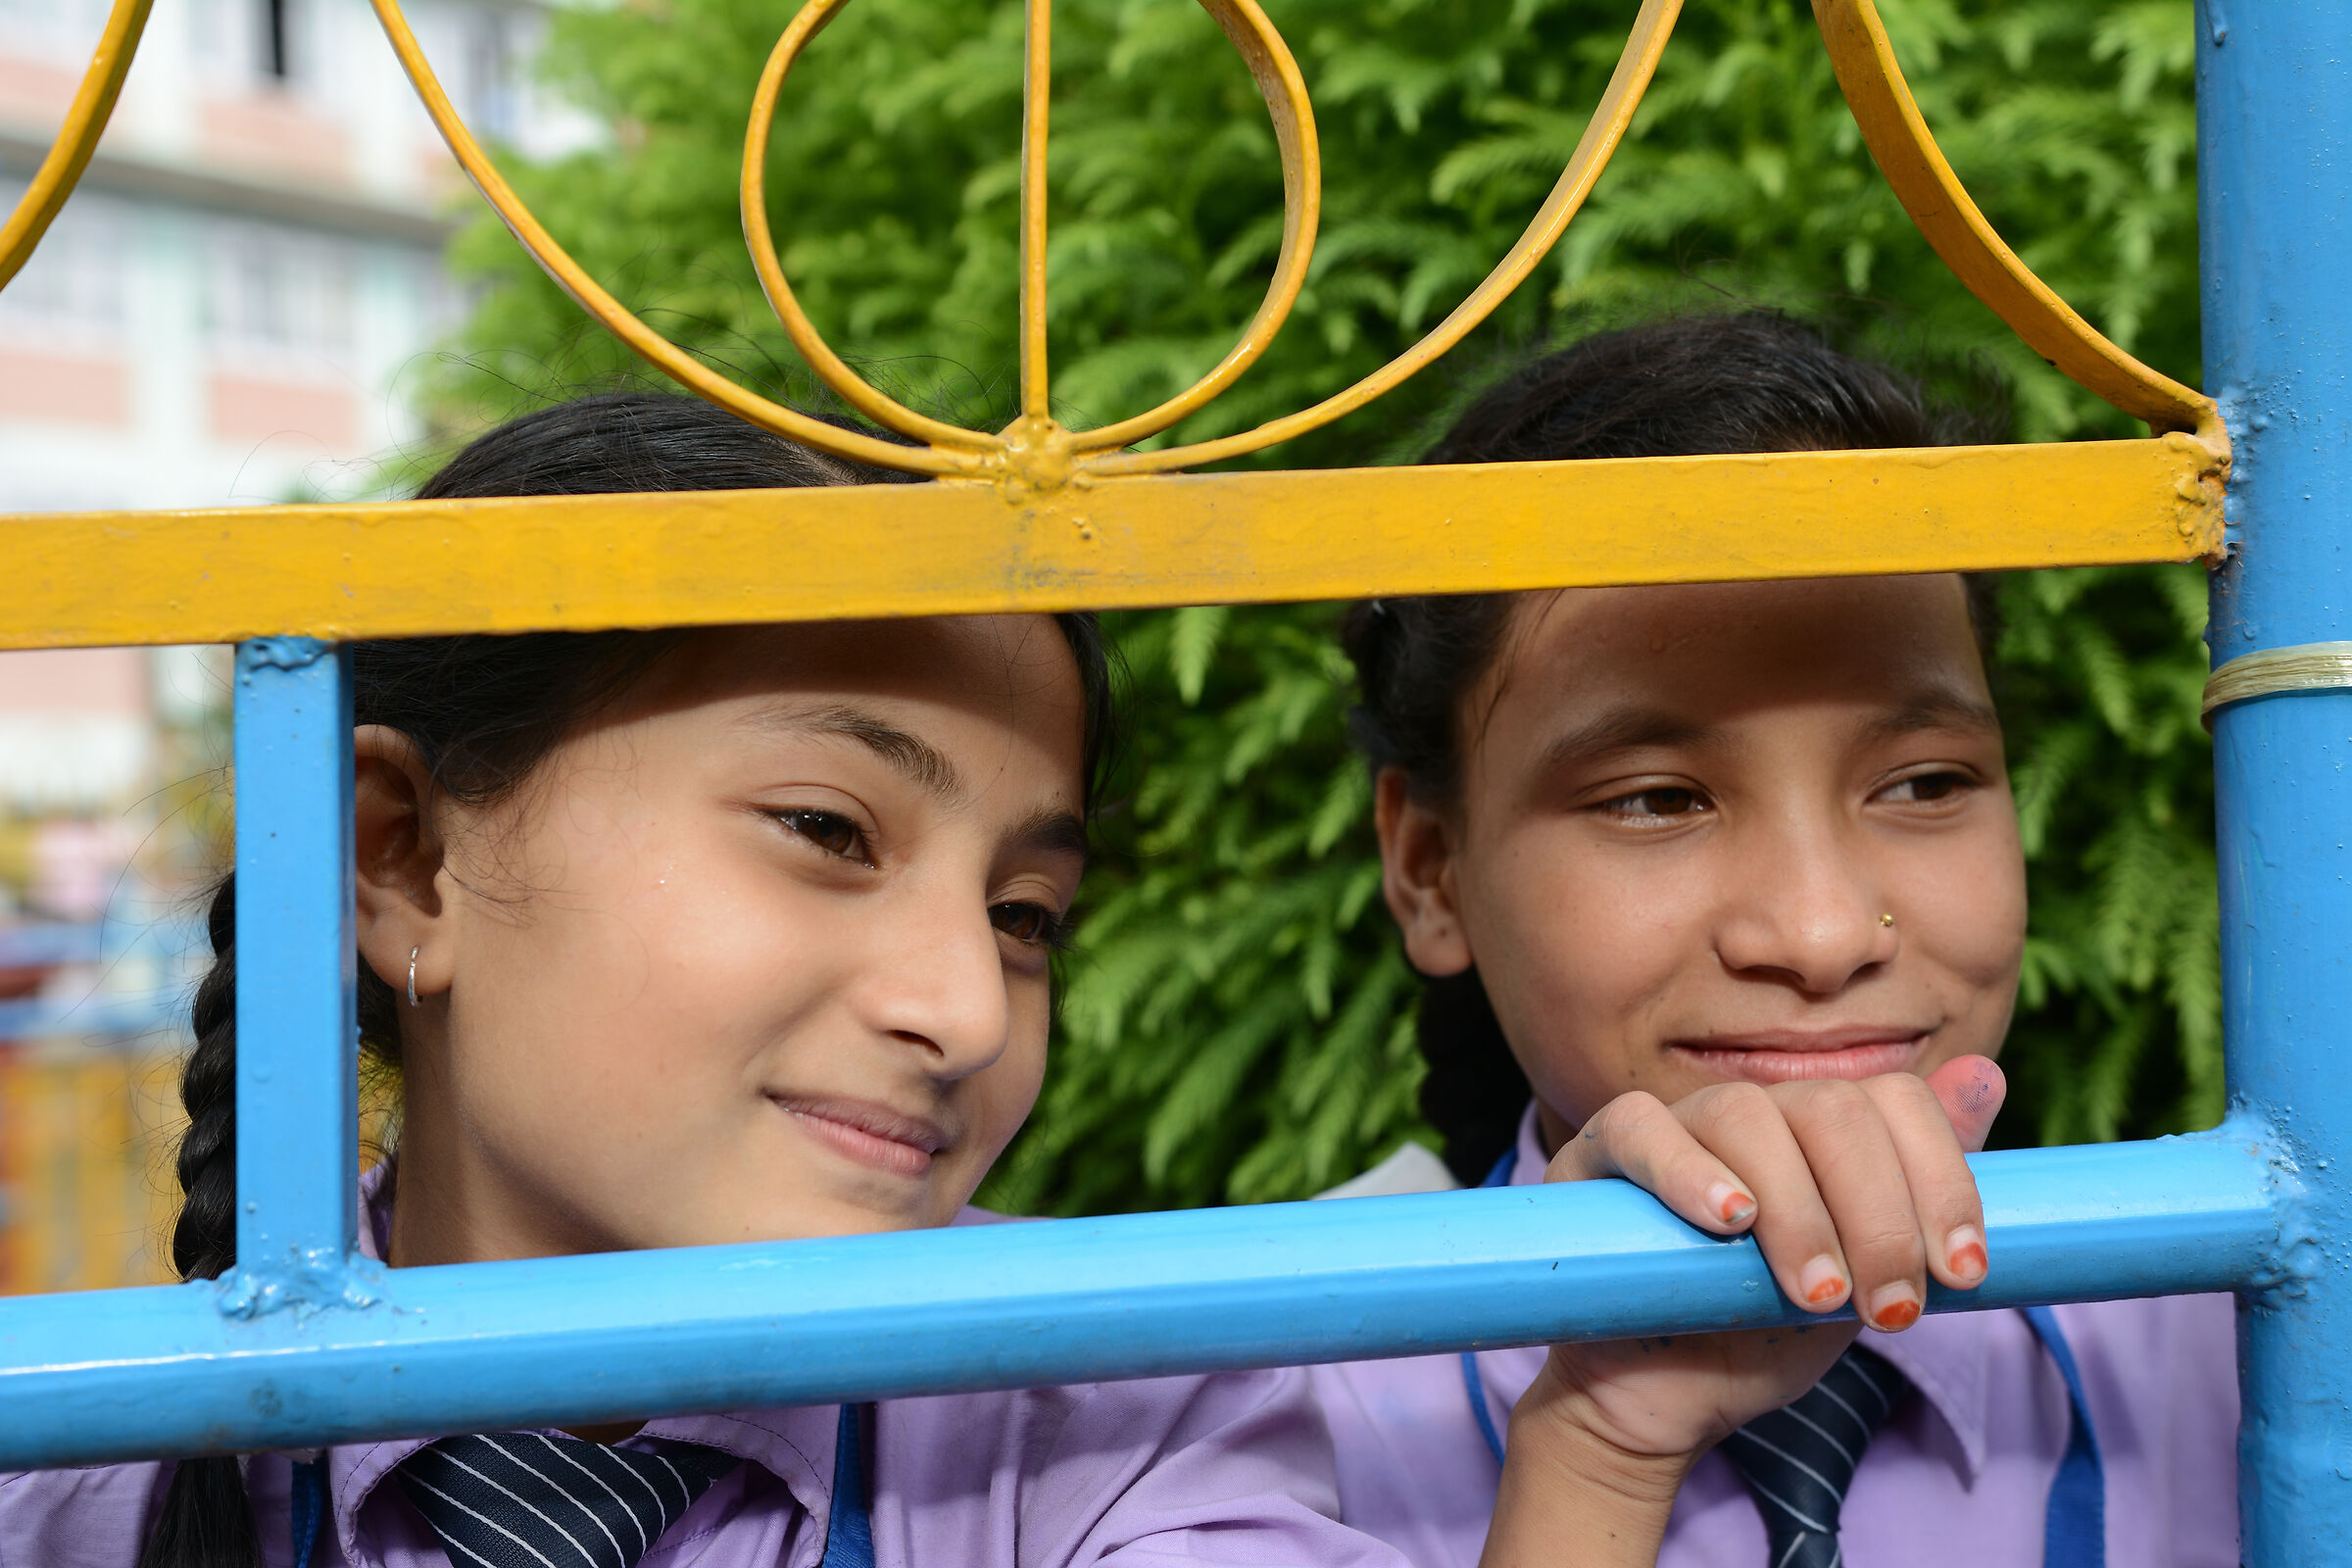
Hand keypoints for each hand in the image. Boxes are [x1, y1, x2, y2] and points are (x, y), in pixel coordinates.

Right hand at [1477, 1057, 2003, 1567]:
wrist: (1665, 1402)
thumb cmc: (1760, 1333)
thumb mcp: (1864, 1278)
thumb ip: (1919, 1194)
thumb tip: (1986, 1077)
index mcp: (1818, 1130)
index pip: (1894, 1099)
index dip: (1942, 1178)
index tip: (1961, 1275)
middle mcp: (1751, 1111)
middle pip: (1832, 1107)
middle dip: (1879, 1214)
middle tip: (1889, 1308)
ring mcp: (1673, 1125)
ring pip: (1745, 1115)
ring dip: (1798, 1210)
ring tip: (1815, 1294)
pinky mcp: (1599, 1154)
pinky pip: (1641, 1129)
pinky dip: (1688, 1170)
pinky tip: (1730, 1221)